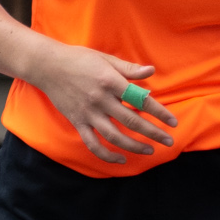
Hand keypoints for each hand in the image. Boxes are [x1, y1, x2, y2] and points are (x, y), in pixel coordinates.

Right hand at [28, 45, 176, 163]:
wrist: (46, 66)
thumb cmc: (79, 59)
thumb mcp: (106, 59)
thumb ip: (129, 68)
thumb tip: (151, 71)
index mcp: (110, 81)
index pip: (140, 100)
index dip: (159, 112)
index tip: (173, 122)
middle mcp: (100, 100)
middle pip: (131, 121)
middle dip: (153, 133)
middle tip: (169, 140)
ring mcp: (88, 113)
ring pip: (114, 136)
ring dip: (134, 146)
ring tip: (150, 150)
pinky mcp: (77, 122)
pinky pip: (93, 143)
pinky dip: (106, 155)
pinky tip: (121, 159)